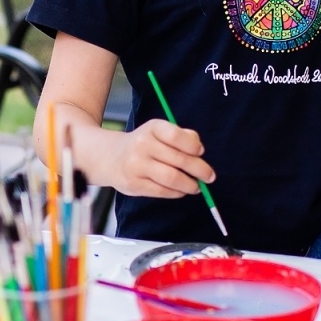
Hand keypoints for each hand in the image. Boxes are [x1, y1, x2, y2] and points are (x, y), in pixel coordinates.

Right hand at [102, 118, 216, 198]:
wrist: (110, 157)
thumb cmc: (144, 144)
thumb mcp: (159, 132)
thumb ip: (182, 136)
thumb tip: (199, 149)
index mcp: (152, 128)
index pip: (176, 135)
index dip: (193, 146)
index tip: (200, 152)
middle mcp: (142, 145)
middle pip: (178, 159)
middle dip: (199, 170)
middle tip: (210, 176)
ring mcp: (136, 166)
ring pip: (172, 178)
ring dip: (190, 184)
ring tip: (197, 186)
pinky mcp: (134, 184)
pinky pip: (162, 191)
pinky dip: (177, 192)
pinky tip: (182, 190)